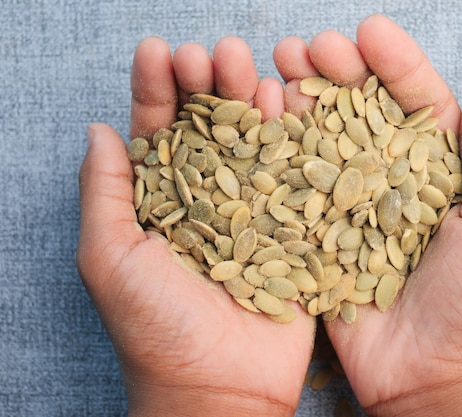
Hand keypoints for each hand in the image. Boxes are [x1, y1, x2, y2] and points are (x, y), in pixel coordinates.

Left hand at [77, 37, 314, 416]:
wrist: (222, 388)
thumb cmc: (156, 330)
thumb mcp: (110, 259)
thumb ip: (105, 193)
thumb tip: (99, 129)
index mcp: (161, 201)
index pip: (158, 132)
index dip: (156, 90)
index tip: (158, 52)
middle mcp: (208, 198)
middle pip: (208, 127)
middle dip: (205, 84)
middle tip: (207, 53)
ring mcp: (253, 208)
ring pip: (251, 140)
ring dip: (246, 96)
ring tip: (242, 60)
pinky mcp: (292, 225)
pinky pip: (292, 172)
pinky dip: (289, 134)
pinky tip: (282, 100)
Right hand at [274, 15, 461, 416]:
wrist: (435, 379)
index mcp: (440, 170)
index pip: (416, 101)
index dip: (394, 63)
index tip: (368, 30)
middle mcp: (392, 180)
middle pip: (362, 113)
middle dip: (337, 73)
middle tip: (309, 45)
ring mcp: (351, 207)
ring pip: (324, 142)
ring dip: (301, 102)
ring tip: (277, 66)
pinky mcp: (318, 237)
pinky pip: (296, 190)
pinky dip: (277, 154)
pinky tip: (261, 121)